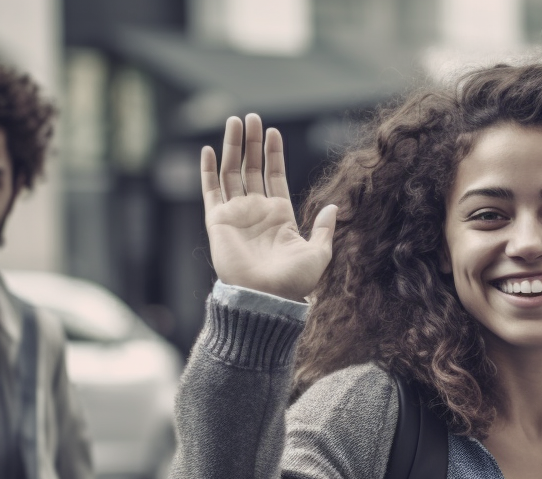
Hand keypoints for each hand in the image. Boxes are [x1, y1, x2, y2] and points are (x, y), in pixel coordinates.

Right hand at [201, 113, 336, 300]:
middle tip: (251, 117)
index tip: (273, 131)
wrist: (265, 298)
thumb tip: (334, 206)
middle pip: (251, 168)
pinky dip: (208, 170)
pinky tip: (209, 149)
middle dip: (251, 142)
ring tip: (234, 121)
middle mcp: (256, 211)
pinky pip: (210, 191)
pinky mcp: (218, 221)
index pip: (274, 176)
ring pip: (231, 172)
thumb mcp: (318, 254)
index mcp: (280, 216)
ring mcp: (236, 214)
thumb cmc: (293, 282)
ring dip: (231, 147)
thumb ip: (324, 229)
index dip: (273, 154)